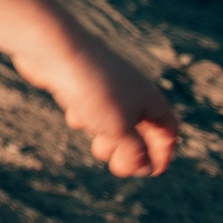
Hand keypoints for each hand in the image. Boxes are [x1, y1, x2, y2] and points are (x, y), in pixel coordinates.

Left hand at [19, 33, 180, 176]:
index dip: (162, 154)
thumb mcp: (119, 129)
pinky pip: (89, 107)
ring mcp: (105, 86)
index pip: (168, 131)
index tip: (150, 173)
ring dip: (107, 137)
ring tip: (97, 144)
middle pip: (140, 128)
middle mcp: (131, 91)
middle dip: (131, 150)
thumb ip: (134, 151)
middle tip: (115, 165)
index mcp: (150, 100)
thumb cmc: (92, 90)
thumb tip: (144, 167)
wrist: (54, 50)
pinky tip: (74, 115)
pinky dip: (84, 118)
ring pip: (113, 119)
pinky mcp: (79, 83)